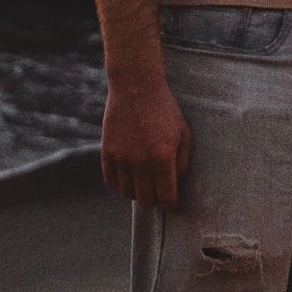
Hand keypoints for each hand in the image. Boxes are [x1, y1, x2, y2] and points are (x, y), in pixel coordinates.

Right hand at [100, 72, 190, 207]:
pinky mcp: (107, 153)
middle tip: (158, 192)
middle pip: (146, 201)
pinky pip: (111, 182)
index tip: (172, 201)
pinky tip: (128, 178)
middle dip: (155, 200)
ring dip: (137, 192)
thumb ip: (182, 162)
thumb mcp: (183, 134)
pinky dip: (120, 185)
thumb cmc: (164, 110)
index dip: (171, 203)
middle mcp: (141, 162)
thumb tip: (175, 183)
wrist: (136, 88)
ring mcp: (122, 158)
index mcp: (163, 158)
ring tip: (143, 183)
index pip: (167, 198)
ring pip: (127, 194)